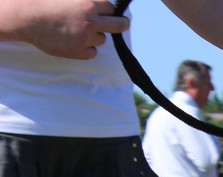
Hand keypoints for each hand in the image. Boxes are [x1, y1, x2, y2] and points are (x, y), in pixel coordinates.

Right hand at [1, 0, 127, 58]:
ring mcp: (86, 38)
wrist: (26, 17)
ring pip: (102, 39)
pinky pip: (92, 52)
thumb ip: (85, 1)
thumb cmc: (44, 2)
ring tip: (77, 30)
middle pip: (120, 25)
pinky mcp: (79, 52)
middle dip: (122, 23)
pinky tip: (73, 41)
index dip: (108, 10)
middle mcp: (91, 22)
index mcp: (88, 4)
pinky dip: (86, 48)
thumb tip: (100, 4)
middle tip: (122, 24)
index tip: (107, 12)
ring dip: (95, 35)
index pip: (111, 8)